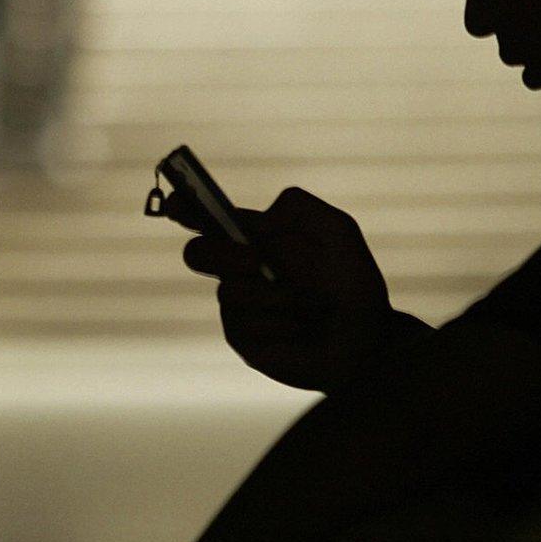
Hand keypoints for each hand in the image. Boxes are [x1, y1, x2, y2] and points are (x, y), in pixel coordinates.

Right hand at [182, 188, 411, 391]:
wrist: (366, 337)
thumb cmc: (353, 284)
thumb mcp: (337, 231)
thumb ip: (298, 208)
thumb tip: (258, 221)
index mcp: (256, 239)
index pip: (209, 220)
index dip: (185, 209)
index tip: (174, 203)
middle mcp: (238, 270)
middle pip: (198, 253)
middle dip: (225, 254)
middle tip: (258, 261)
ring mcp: (237, 305)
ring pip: (231, 291)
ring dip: (278, 296)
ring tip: (313, 305)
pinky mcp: (242, 338)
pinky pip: (245, 322)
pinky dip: (281, 322)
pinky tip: (302, 327)